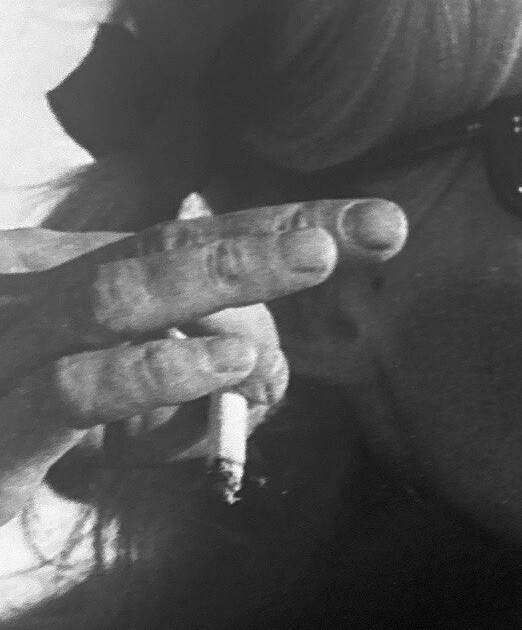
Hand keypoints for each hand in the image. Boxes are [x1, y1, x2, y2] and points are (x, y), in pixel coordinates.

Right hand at [0, 199, 406, 527]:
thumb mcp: (76, 403)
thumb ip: (158, 381)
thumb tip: (259, 364)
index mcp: (48, 280)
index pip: (177, 238)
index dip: (278, 226)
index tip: (376, 225)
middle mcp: (21, 297)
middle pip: (158, 246)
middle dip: (272, 235)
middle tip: (374, 228)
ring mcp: (0, 355)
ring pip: (115, 289)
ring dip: (224, 272)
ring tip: (314, 264)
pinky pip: (74, 388)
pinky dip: (157, 372)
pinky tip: (227, 369)